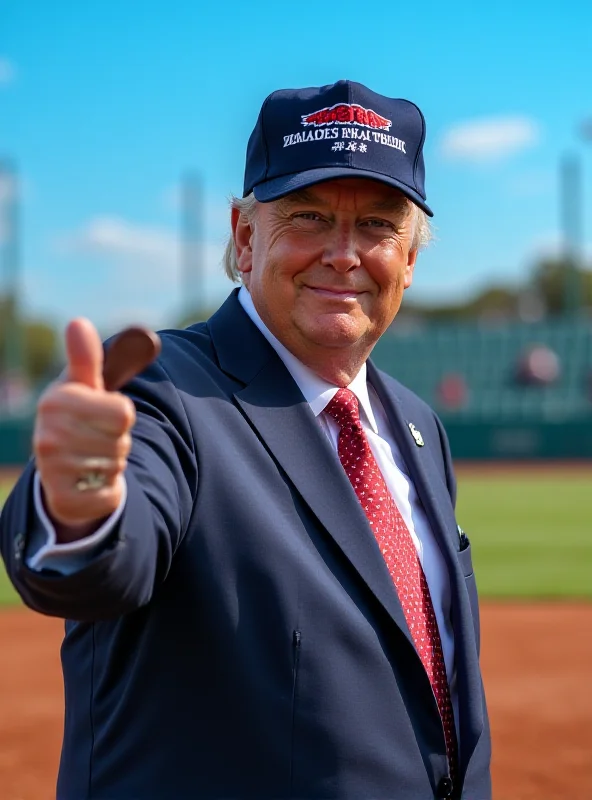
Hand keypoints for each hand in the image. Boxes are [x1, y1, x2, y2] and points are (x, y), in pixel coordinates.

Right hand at [33, 318, 136, 540]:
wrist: (59, 468)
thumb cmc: (77, 416)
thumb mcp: (83, 386)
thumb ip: (86, 358)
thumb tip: (78, 323)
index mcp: (56, 402)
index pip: (123, 412)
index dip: (121, 412)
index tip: (103, 411)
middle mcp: (48, 436)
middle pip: (122, 440)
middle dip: (117, 438)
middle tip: (98, 437)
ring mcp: (53, 470)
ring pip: (116, 466)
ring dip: (113, 463)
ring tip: (92, 457)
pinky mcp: (65, 499)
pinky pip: (110, 493)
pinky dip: (108, 488)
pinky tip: (91, 480)